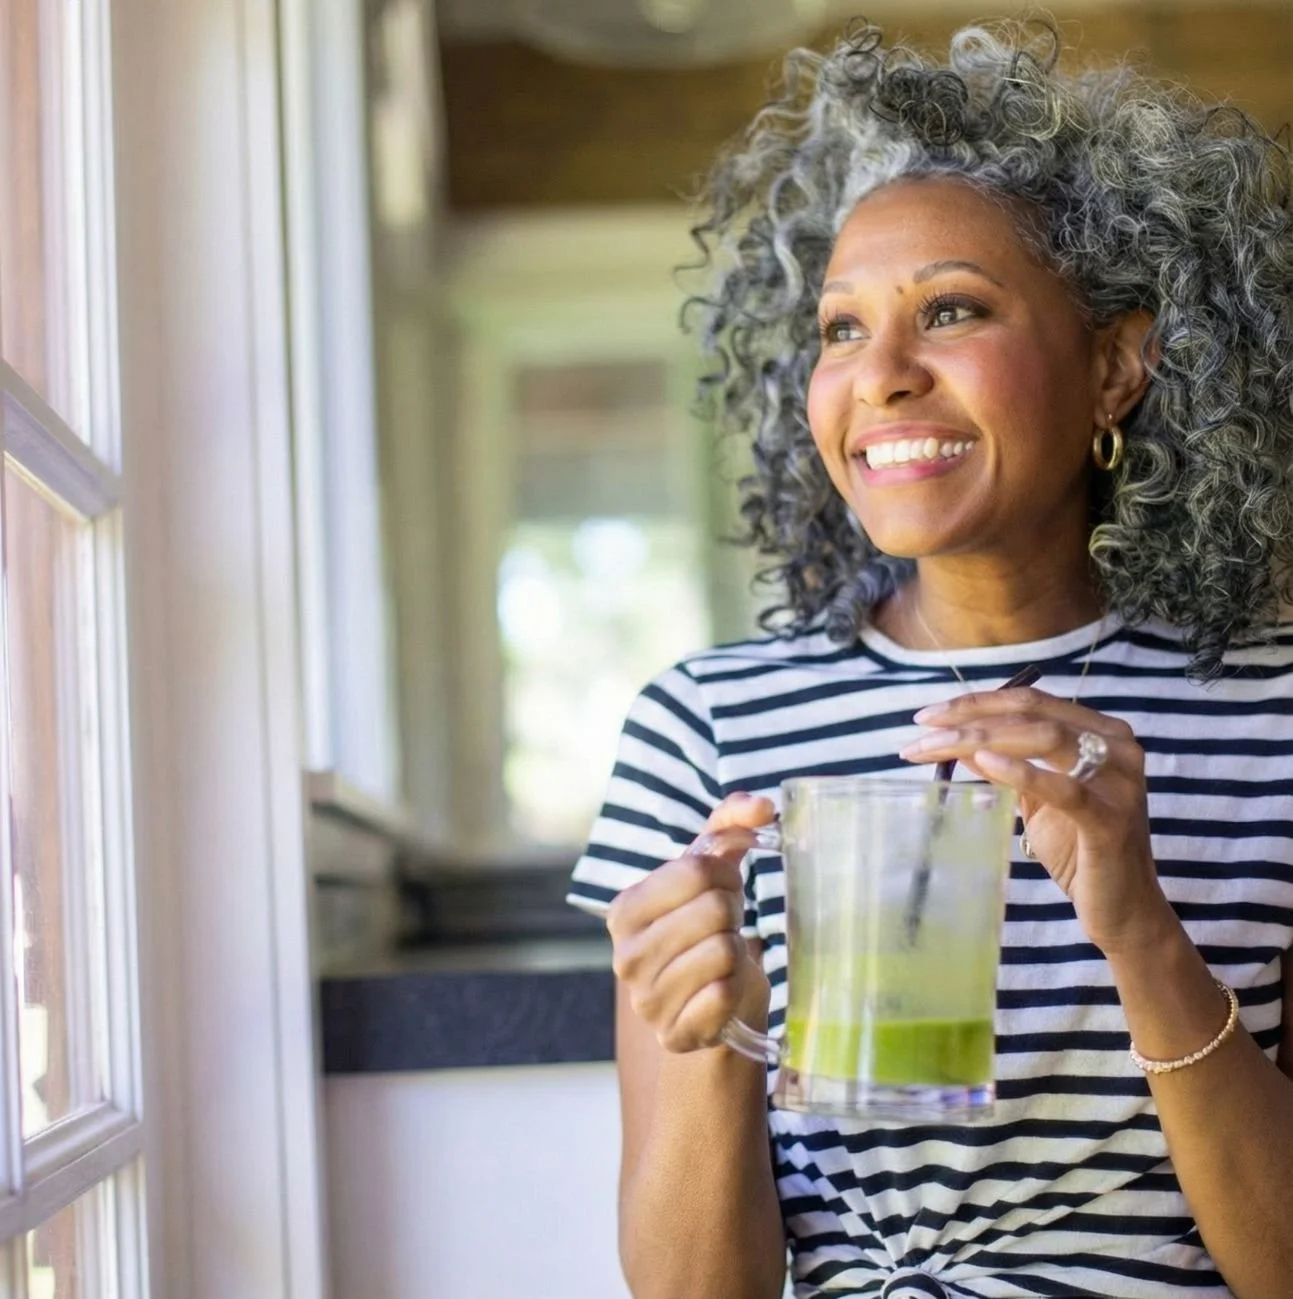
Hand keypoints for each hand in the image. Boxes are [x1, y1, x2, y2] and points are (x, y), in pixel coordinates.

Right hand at [606, 792, 774, 1052]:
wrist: (712, 1004)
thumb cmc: (708, 927)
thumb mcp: (711, 870)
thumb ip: (731, 824)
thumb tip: (764, 806)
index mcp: (624, 910)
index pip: (696, 870)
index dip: (726, 876)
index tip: (725, 891)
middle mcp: (625, 956)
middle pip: (713, 909)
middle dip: (733, 913)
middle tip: (727, 926)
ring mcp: (646, 1001)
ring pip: (723, 952)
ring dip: (737, 952)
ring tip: (723, 958)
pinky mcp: (674, 1035)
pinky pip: (725, 995)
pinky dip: (736, 988)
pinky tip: (723, 990)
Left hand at [899, 687, 1178, 955]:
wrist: (1122, 909)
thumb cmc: (1079, 851)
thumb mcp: (1035, 799)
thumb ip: (1006, 765)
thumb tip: (959, 741)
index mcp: (1101, 733)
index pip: (1031, 701)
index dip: (977, 702)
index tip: (928, 715)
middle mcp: (1117, 747)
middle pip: (1032, 713)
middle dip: (969, 717)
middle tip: (921, 727)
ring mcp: (1119, 781)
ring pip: (1043, 738)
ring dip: (980, 738)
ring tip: (936, 746)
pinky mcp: (1112, 819)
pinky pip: (1064, 788)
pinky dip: (1020, 771)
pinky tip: (982, 762)